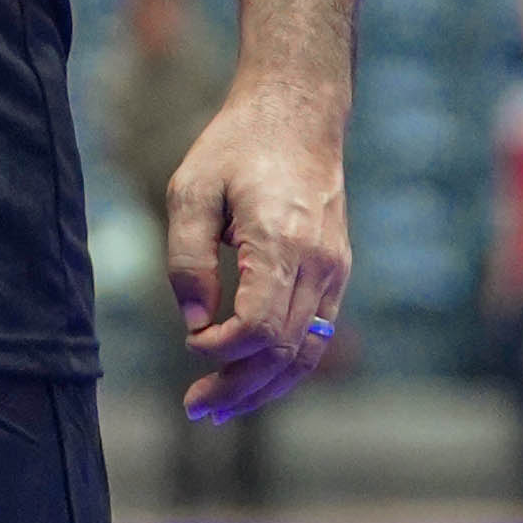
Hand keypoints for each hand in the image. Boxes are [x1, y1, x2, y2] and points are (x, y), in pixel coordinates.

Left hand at [162, 78, 350, 422]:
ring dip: (264, 388)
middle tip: (194, 407)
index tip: (188, 343)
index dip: (221, 351)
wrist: (298, 114)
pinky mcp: (337, 273)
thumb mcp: (190, 189)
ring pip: (307, 353)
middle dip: (238, 388)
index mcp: (282, 241)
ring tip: (219, 409)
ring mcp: (335, 271)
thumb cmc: (237, 147)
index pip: (259, 327)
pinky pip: (315, 335)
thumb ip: (186, 257)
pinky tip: (251, 380)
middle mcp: (319, 263)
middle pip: (284, 353)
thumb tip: (192, 320)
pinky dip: (285, 366)